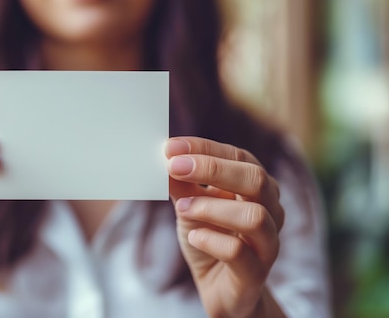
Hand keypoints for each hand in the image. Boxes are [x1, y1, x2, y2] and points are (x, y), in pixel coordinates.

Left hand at [166, 137, 284, 317]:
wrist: (220, 289)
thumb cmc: (209, 240)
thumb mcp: (190, 207)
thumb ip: (182, 184)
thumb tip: (166, 158)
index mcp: (256, 188)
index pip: (238, 156)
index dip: (205, 148)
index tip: (171, 147)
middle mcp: (270, 211)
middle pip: (256, 179)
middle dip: (213, 169)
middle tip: (175, 167)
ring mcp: (267, 243)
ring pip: (253, 216)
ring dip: (210, 207)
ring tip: (182, 208)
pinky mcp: (256, 274)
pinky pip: (239, 252)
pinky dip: (211, 240)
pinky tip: (194, 237)